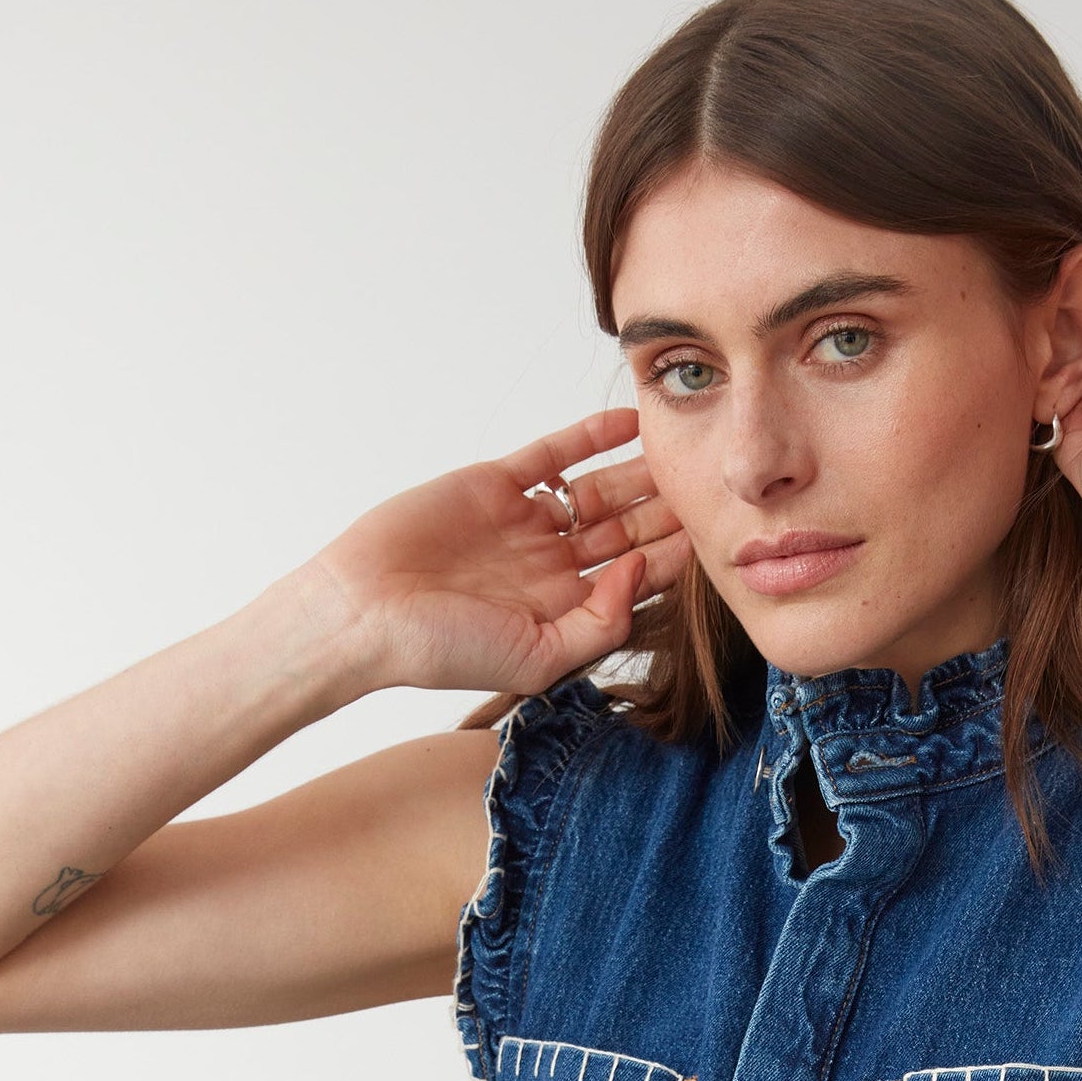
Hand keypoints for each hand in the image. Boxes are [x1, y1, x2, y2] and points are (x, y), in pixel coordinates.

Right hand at [311, 409, 691, 693]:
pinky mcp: (496, 484)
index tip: (715, 540)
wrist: (366, 613)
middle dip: (667, 513)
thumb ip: (599, 623)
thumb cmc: (442, 650)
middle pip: (625, 533)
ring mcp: (524, 523)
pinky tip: (629, 423)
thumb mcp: (537, 657)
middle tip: (710, 488)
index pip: (633, 581)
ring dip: (638, 475)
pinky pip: (553, 456)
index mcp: (562, 611)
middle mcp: (550, 566)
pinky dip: (590, 438)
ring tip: (682, 452)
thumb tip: (640, 574)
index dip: (673, 561)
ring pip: (598, 493)